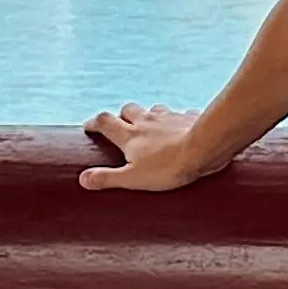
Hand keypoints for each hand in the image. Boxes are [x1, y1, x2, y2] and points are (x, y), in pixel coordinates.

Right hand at [79, 104, 213, 191]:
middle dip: (122, 115)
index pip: (105, 121)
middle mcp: (147, 120)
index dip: (94, 122)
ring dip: (149, 115)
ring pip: (154, 109)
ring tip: (151, 127)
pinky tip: (182, 127)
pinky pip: (180, 114)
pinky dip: (177, 120)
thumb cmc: (168, 167)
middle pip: (128, 109)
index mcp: (130, 135)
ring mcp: (169, 116)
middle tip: (121, 126)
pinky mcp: (189, 117)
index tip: (89, 127)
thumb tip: (82, 179)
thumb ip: (107, 178)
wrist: (205, 148)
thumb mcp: (133, 178)